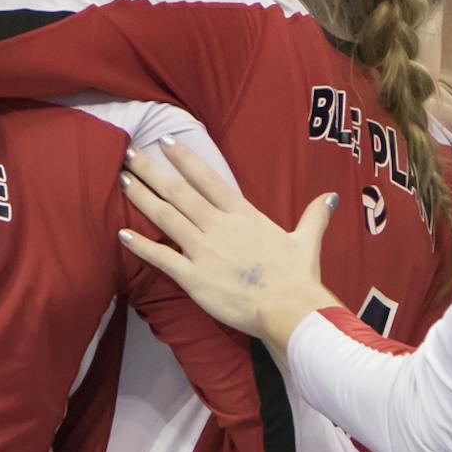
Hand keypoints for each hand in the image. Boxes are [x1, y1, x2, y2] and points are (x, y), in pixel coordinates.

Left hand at [117, 138, 341, 347]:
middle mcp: (218, 226)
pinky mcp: (193, 278)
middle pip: (179, 192)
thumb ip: (313, 216)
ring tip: (123, 179)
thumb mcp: (305, 241)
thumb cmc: (298, 277)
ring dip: (142, 197)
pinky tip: (121, 233)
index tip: (167, 141)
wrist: (290, 309)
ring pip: (166, 217)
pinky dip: (140, 245)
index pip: (209, 179)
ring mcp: (204, 251)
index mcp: (243, 215)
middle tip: (131, 153)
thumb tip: (330, 196)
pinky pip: (161, 258)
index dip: (186, 159)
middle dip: (153, 171)